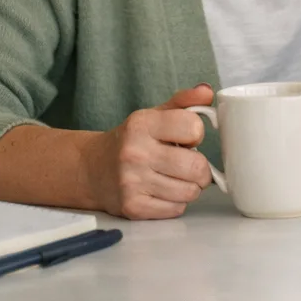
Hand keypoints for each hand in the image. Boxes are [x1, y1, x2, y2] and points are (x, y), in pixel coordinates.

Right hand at [83, 84, 214, 219]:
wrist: (92, 169)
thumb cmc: (132, 140)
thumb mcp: (154, 115)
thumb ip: (184, 101)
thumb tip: (207, 91)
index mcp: (141, 125)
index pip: (194, 127)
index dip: (197, 134)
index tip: (188, 138)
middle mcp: (134, 153)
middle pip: (196, 167)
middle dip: (201, 168)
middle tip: (190, 164)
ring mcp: (131, 182)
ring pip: (190, 191)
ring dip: (190, 186)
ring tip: (176, 178)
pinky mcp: (132, 207)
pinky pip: (177, 209)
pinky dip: (177, 202)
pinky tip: (164, 191)